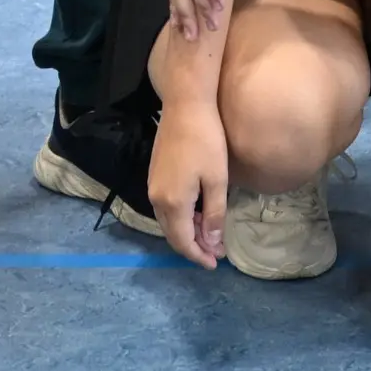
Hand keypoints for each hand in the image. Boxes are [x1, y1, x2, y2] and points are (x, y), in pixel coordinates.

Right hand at [146, 99, 230, 269]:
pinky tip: (197, 213)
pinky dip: (181, 217)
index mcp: (173, 203)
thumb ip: (214, 214)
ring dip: (188, 232)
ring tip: (210, 234)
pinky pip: (166, 207)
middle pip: (173, 235)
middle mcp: (157, 199)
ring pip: (168, 222)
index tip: (215, 264)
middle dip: (194, 246)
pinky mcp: (154, 175)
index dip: (199, 256)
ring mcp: (153, 186)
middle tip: (216, 251)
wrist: (185, 105)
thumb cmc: (206, 140)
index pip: (183, 242)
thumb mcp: (217, 179)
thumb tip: (211, 243)